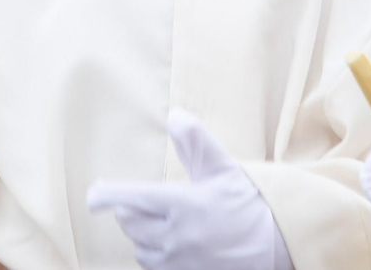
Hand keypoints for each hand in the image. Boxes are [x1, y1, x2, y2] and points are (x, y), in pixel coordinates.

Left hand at [87, 109, 292, 269]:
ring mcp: (180, 260)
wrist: (276, 243)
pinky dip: (152, 253)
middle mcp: (177, 235)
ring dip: (140, 233)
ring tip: (155, 221)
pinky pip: (153, 267)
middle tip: (136, 200)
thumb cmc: (249, 202)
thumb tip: (175, 116)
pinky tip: (165, 243)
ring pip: (140, 247)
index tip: (94, 195)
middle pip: (131, 223)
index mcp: (183, 203)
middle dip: (129, 209)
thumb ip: (196, 142)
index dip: (107, 195)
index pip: (132, 197)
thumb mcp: (224, 167)